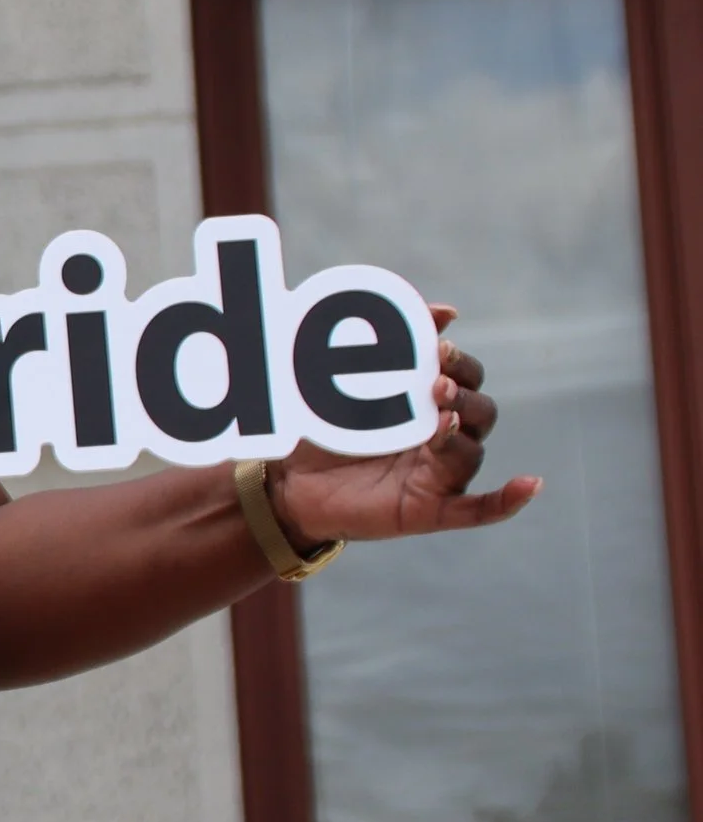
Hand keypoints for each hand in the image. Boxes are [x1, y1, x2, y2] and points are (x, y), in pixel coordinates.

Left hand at [269, 306, 539, 549]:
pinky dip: (507, 500)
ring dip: (461, 434)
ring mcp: (439, 476)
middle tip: (436, 384)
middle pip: (480, 411)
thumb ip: (393, 347)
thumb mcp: (348, 385)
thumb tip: (448, 311)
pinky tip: (530, 484)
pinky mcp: (430, 510)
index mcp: (429, 405)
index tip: (438, 347)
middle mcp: (442, 439)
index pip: (467, 378)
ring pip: (472, 452)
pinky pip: (479, 509)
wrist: (290, 484)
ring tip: (440, 419)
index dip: (460, 362)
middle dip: (463, 395)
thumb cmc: (325, 431)